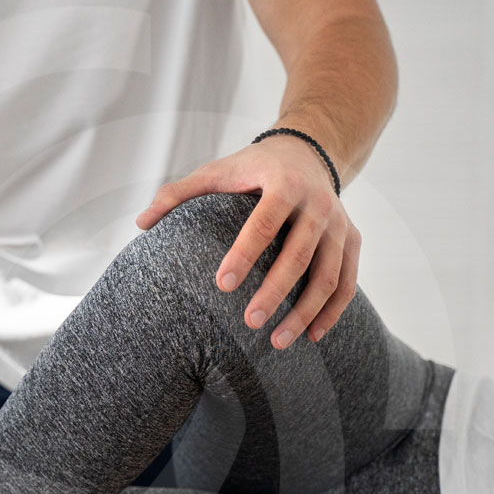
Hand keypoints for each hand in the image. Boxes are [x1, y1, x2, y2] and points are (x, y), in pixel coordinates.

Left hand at [135, 134, 360, 348]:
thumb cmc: (252, 168)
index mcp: (283, 183)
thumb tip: (140, 224)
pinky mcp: (352, 241)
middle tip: (249, 323)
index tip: (222, 285)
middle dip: (276, 292)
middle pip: (300, 255)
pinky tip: (310, 337)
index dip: (245, 254)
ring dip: (305, 312)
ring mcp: (340, 225)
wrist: (309, 151)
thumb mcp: (215, 171)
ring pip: (328, 276)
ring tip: (277, 342)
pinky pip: (346, 283)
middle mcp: (318, 204)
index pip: (265, 222)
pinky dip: (331, 312)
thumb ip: (177, 194)